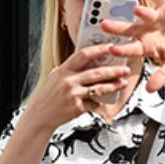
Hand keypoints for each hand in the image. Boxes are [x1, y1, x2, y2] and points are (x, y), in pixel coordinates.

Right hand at [16, 43, 130, 133]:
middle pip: (97, 72)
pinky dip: (99, 102)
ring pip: (99, 88)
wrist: (40, 116)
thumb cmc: (47, 96)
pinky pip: (94, 103)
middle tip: (124, 69)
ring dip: (114, 85)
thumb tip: (88, 60)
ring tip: (122, 83)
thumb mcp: (55, 77)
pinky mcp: (77, 108)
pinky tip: (104, 100)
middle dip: (114, 70)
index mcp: (63, 70)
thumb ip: (70, 69)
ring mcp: (74, 95)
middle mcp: (69, 81)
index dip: (99, 49)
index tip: (111, 47)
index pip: (84, 55)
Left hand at [103, 0, 164, 92]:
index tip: (111, 50)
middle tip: (103, 25)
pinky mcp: (164, 5)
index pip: (131, 48)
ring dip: (141, 12)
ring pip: (144, 14)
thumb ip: (161, 78)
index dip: (122, 49)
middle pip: (129, 29)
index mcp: (146, 46)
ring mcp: (154, 18)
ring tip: (136, 10)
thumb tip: (149, 90)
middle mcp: (146, 31)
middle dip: (117, 28)